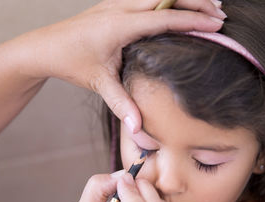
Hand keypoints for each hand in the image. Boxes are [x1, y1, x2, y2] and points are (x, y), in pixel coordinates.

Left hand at [26, 0, 224, 132]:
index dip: (195, 20)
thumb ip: (120, 103)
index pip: (166, 18)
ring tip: (207, 7)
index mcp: (120, 25)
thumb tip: (138, 127)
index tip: (218, 24)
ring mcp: (116, 2)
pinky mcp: (114, 4)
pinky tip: (178, 8)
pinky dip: (169, 0)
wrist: (44, 46)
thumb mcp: (98, 82)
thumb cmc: (70, 61)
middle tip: (220, 13)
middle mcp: (120, 7)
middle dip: (197, 1)